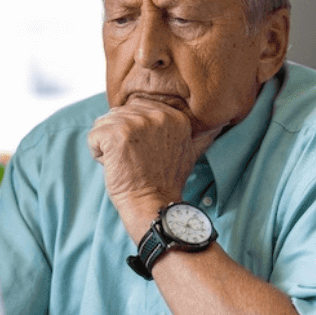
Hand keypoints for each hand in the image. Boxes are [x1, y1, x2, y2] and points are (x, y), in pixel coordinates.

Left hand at [87, 98, 222, 219]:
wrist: (153, 204)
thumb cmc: (166, 182)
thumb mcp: (191, 153)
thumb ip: (202, 135)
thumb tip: (222, 124)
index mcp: (174, 115)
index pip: (138, 110)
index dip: (136, 134)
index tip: (148, 154)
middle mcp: (156, 115)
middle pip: (119, 114)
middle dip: (121, 139)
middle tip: (137, 161)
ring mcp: (134, 123)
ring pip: (104, 124)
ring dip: (109, 147)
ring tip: (127, 163)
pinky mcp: (114, 134)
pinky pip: (93, 137)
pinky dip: (98, 155)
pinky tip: (116, 167)